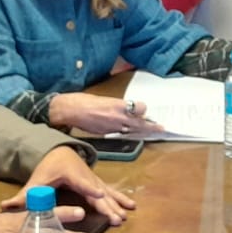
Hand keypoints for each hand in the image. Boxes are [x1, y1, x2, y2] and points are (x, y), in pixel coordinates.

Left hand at [1, 144, 136, 224]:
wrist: (60, 153)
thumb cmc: (48, 168)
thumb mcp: (36, 181)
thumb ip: (23, 195)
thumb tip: (4, 207)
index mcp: (71, 173)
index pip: (81, 182)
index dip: (90, 188)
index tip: (99, 195)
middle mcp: (86, 176)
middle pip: (98, 191)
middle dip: (107, 204)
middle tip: (116, 218)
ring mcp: (94, 179)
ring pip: (107, 192)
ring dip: (116, 204)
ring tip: (124, 216)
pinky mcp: (98, 183)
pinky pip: (111, 191)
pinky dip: (121, 198)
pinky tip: (131, 206)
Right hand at [48, 92, 162, 135]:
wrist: (69, 111)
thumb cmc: (84, 101)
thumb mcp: (104, 99)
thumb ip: (117, 105)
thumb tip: (127, 109)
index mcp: (117, 105)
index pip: (139, 108)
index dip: (143, 109)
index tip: (146, 109)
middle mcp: (117, 117)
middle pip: (139, 123)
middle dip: (151, 126)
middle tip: (161, 128)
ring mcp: (112, 127)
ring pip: (132, 130)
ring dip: (141, 131)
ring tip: (151, 131)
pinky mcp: (106, 133)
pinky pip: (121, 133)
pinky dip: (128, 133)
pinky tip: (132, 132)